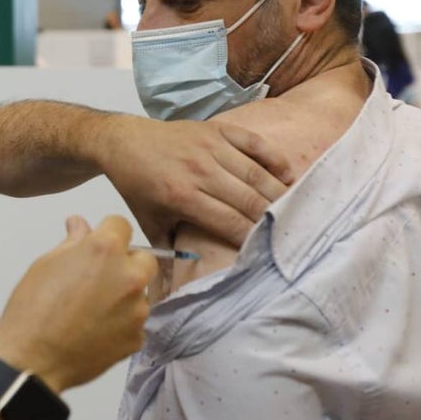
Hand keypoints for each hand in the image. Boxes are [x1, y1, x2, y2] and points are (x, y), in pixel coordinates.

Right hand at [0, 215, 157, 392]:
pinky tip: (94, 329)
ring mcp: (137, 310)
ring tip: (91, 309)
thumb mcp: (46, 264)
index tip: (97, 242)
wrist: (32, 360)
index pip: (121, 224)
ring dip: (123, 295)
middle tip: (98, 276)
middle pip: (144, 258)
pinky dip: (120, 322)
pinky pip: (134, 321)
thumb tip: (80, 226)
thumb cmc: (32, 309)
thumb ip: (72, 242)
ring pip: (139, 292)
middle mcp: (129, 276)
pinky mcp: (136, 337)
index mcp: (105, 250)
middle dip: (126, 262)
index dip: (107, 232)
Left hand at [93, 115, 292, 246]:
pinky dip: (274, 158)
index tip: (270, 252)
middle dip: (272, 219)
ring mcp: (210, 146)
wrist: (124, 142)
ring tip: (297, 210)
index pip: (229, 221)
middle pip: (249, 199)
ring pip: (256, 173)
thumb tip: (175, 290)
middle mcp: (199, 169)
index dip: (252, 238)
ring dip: (279, 193)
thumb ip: (166, 253)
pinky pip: (254, 143)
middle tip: (292, 234)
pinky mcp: (217, 129)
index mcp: (181, 195)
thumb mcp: (148, 222)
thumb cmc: (137, 185)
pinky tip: (288, 176)